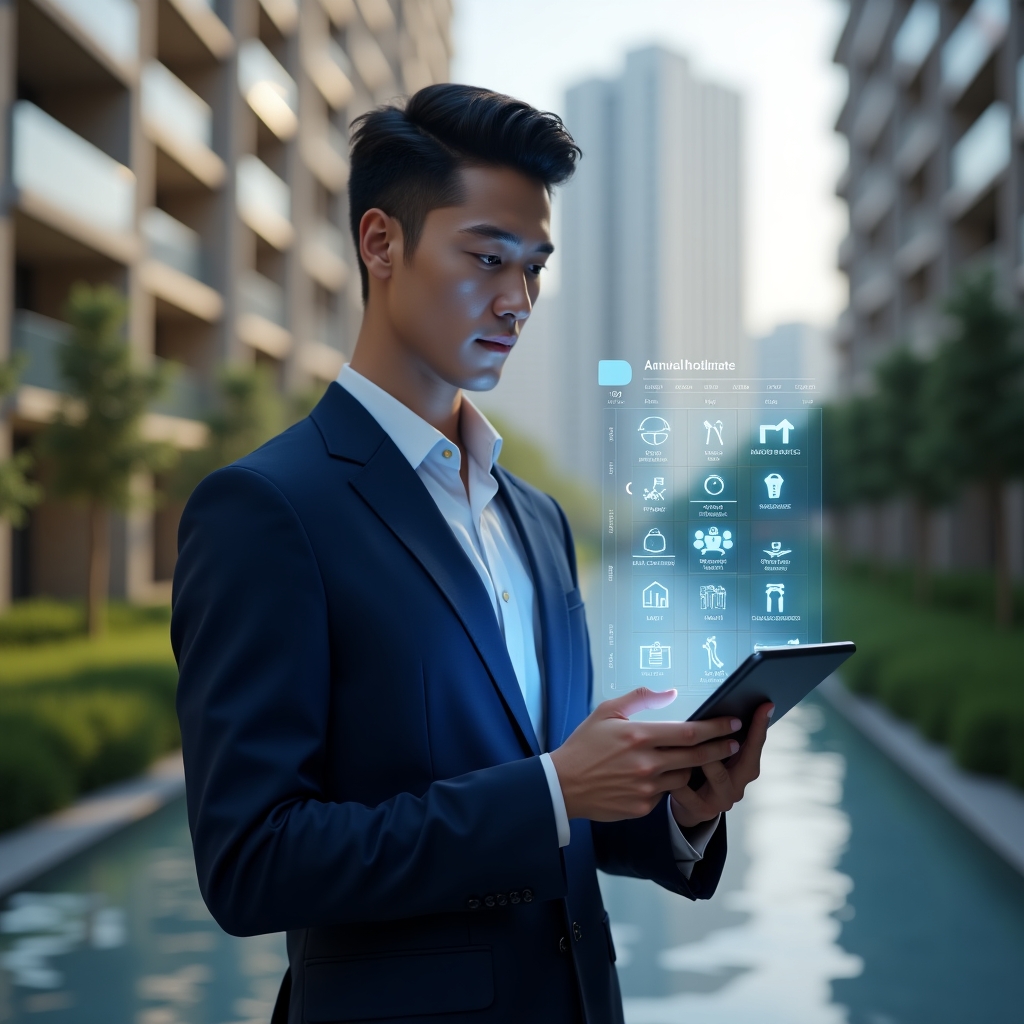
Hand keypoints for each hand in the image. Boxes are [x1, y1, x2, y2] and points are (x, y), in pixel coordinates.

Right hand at [549, 688, 743, 821]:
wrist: (563, 784)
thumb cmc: (585, 744)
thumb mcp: (607, 711)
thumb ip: (641, 699)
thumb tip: (671, 693)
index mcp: (639, 736)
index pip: (689, 732)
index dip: (715, 727)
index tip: (732, 722)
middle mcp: (646, 763)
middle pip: (696, 756)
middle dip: (720, 748)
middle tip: (735, 742)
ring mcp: (646, 788)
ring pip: (684, 776)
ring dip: (694, 767)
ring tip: (698, 758)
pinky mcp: (642, 806)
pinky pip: (666, 793)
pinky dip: (668, 782)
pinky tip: (662, 775)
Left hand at [668, 702, 773, 828]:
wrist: (688, 808)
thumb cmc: (702, 774)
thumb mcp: (717, 757)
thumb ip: (721, 739)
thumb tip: (722, 709)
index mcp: (744, 769)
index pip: (755, 745)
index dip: (761, 725)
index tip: (766, 705)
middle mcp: (738, 786)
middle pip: (746, 762)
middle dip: (739, 739)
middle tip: (733, 722)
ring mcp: (721, 800)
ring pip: (719, 775)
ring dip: (709, 758)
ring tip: (696, 743)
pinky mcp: (701, 809)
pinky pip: (688, 791)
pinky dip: (680, 777)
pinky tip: (669, 766)